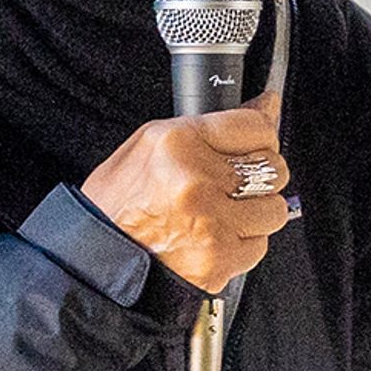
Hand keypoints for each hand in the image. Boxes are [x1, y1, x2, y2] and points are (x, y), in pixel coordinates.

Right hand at [83, 98, 291, 294]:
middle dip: (257, 176)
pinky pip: (259, 245)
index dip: (257, 137)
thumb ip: (210, 127)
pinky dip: (242, 243)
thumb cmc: (116, 207)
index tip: (252, 145)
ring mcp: (211, 223)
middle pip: (272, 167)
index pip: (255, 127)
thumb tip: (266, 106)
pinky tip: (212, 239)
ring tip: (219, 215)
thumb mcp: (148, 148)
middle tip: (228, 185)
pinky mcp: (220, 258)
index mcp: (176, 144)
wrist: (97, 263)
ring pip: (273, 208)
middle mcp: (196, 181)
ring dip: (253, 213)